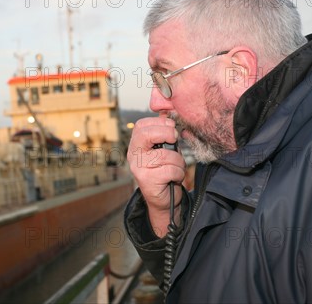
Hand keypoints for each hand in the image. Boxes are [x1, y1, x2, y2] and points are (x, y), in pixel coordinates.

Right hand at [127, 116, 185, 236]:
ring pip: (166, 155)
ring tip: (176, 167)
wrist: (163, 199)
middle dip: (167, 134)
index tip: (171, 128)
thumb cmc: (165, 170)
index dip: (159, 123)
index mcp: (136, 144)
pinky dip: (179, 173)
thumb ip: (164, 132)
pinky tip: (174, 178)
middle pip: (147, 135)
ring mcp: (138, 168)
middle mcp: (133, 155)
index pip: (141, 125)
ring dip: (178, 161)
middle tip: (175, 139)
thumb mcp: (164, 149)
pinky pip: (171, 170)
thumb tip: (168, 112)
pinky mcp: (147, 180)